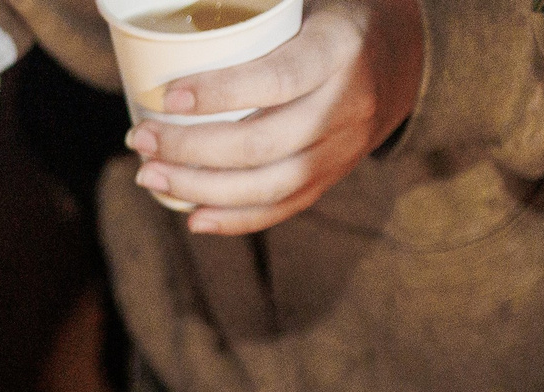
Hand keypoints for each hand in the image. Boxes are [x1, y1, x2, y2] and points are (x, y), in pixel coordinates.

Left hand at [128, 0, 423, 235]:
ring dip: (201, 188)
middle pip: (263, 142)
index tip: (167, 95)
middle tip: (140, 139)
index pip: (276, 79)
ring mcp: (343, 149)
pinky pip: (284, 208)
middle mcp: (347, 105)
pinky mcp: (333, 177)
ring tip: (149, 176)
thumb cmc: (331, 18)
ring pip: (269, 184)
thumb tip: (178, 5)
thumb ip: (257, 6)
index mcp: (339, 49)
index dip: (219, 92)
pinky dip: (234, 219)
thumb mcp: (305, 0)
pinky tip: (191, 217)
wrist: (403, 58)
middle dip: (191, 148)